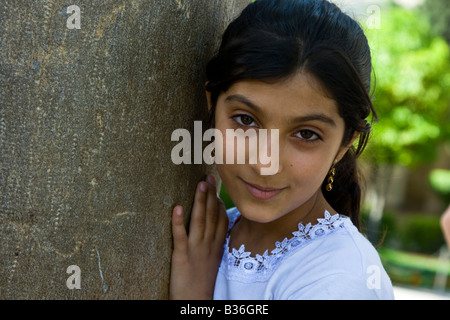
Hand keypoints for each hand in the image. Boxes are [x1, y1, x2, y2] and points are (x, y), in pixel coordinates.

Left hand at [169, 175, 227, 299]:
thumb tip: (214, 224)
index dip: (219, 201)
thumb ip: (214, 240)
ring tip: (200, 185)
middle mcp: (209, 244)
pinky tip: (178, 208)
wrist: (195, 300)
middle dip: (211, 195)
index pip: (221, 218)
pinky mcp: (182, 257)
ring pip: (199, 221)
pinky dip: (178, 222)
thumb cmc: (202, 279)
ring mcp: (196, 250)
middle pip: (211, 215)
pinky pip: (180, 237)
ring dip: (200, 202)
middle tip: (209, 176)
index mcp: (216, 245)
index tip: (216, 185)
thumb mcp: (213, 258)